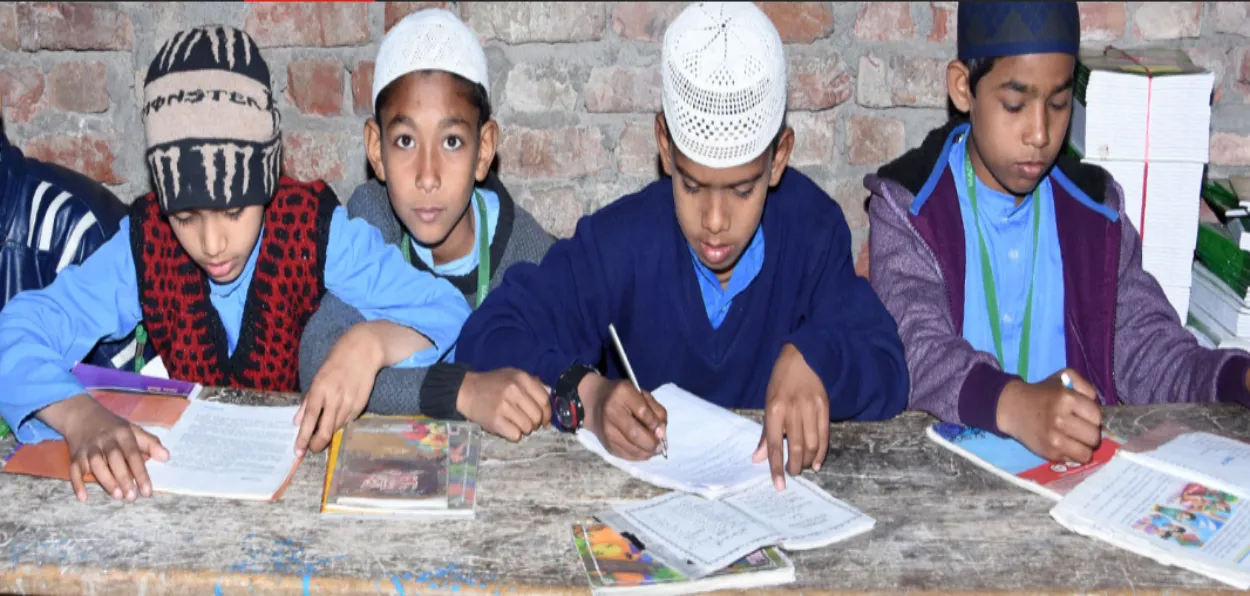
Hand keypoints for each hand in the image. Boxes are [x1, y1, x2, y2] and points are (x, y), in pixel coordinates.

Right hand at [42, 394, 168, 502]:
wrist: (81, 415)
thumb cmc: (113, 427)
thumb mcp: (133, 429)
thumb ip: (150, 443)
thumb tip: (166, 457)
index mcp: (122, 433)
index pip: (133, 454)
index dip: (141, 472)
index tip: (147, 491)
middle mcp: (105, 440)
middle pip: (114, 459)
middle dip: (124, 478)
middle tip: (132, 497)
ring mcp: (88, 448)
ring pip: (95, 465)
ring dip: (105, 480)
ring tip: (116, 495)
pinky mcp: (74, 455)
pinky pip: (74, 470)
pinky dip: (77, 484)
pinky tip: (83, 498)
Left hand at [296, 323, 389, 453]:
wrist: (364, 350)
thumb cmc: (336, 361)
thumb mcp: (317, 377)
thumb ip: (307, 401)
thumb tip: (296, 421)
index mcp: (319, 389)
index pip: (309, 419)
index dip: (303, 437)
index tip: (298, 451)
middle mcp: (334, 398)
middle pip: (325, 430)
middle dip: (317, 444)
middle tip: (312, 449)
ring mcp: (349, 402)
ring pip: (337, 428)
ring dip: (329, 434)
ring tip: (322, 435)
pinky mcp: (360, 405)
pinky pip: (348, 421)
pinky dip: (341, 423)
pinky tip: (338, 419)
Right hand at [457, 368, 551, 440]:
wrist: (466, 391)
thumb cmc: (492, 383)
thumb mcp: (513, 375)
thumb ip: (533, 383)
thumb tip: (550, 392)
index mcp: (520, 378)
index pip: (544, 399)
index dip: (547, 412)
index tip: (544, 419)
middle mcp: (513, 391)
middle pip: (537, 415)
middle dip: (536, 423)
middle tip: (529, 423)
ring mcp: (504, 407)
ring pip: (528, 427)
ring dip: (525, 429)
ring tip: (516, 423)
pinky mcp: (495, 421)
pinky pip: (516, 435)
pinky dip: (514, 435)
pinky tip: (508, 428)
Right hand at [581, 374, 667, 460]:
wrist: (593, 402)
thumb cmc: (623, 396)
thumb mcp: (641, 394)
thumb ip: (656, 411)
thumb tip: (662, 433)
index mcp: (622, 393)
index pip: (642, 412)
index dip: (655, 424)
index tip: (662, 432)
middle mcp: (611, 412)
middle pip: (635, 433)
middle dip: (652, 443)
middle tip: (660, 446)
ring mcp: (606, 430)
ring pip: (630, 447)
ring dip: (647, 452)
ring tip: (654, 450)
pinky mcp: (606, 443)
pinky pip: (625, 455)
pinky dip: (638, 456)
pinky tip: (644, 451)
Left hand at [753, 343, 828, 490]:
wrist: (803, 358)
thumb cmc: (780, 382)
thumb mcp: (768, 403)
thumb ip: (765, 433)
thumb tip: (758, 459)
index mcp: (774, 410)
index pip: (774, 445)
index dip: (776, 467)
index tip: (779, 485)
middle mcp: (793, 410)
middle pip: (795, 447)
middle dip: (794, 466)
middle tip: (793, 474)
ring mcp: (811, 408)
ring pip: (812, 444)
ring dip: (808, 461)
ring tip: (804, 467)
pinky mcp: (825, 407)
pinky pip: (824, 436)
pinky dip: (822, 452)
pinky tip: (818, 462)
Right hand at [996, 368, 1101, 462]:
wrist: (1013, 408)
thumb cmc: (1042, 393)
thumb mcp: (1063, 378)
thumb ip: (1085, 386)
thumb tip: (1097, 404)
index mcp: (1066, 399)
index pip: (1097, 417)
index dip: (1092, 416)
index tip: (1084, 415)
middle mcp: (1060, 420)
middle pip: (1094, 437)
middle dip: (1090, 433)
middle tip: (1081, 428)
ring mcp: (1054, 439)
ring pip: (1086, 452)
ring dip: (1084, 446)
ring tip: (1076, 440)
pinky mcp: (1049, 453)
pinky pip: (1074, 459)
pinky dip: (1073, 454)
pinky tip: (1065, 445)